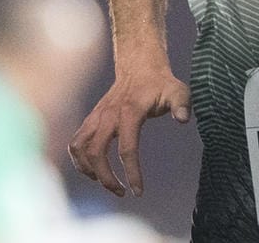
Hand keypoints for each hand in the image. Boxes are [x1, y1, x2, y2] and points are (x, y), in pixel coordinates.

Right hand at [67, 66, 189, 197]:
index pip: (127, 148)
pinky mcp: (91, 119)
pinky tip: (92, 170)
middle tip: (121, 192)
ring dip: (88, 170)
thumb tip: (182, 120)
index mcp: (129, 111)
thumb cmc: (160, 83)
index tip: (138, 192)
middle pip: (96, 152)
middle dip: (106, 178)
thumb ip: (181, 105)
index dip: (132, 172)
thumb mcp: (177, 91)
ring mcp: (96, 116)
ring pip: (80, 148)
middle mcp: (108, 115)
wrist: (138, 65)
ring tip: (105, 182)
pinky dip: (79, 159)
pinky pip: (76, 142)